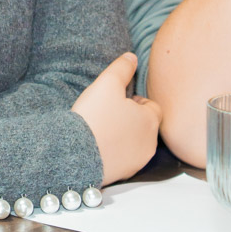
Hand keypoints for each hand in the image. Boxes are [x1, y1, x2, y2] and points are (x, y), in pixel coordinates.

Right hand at [71, 52, 159, 184]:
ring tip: (102, 129)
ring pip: (135, 142)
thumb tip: (132, 57)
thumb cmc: (94, 118)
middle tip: (108, 114)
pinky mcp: (124, 174)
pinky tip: (98, 146)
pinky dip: (115, 151)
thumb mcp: (106, 84)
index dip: (135, 100)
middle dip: (130, 118)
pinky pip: (124, 158)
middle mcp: (150, 143)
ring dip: (124, 135)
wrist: (77, 156)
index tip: (117, 101)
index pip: (152, 106)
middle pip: (144, 125)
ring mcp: (138, 161)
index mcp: (151, 120)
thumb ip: (122, 68)